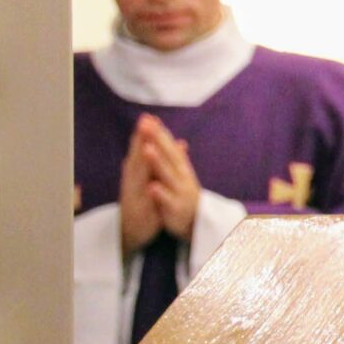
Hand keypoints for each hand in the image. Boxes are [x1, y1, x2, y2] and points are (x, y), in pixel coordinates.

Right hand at [116, 117, 161, 256]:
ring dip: (141, 164)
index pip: (141, 152)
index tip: (149, 117)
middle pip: (136, 160)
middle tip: (144, 124)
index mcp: (137, 176)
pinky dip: (147, 196)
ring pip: (137, 180)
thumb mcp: (150, 181)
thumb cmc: (142, 203)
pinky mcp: (139, 215)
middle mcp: (132, 184)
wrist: (131, 234)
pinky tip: (150, 187)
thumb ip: (156, 163)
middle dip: (140, 142)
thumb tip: (169, 142)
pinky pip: (143, 205)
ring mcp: (134, 199)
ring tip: (146, 148)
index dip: (145, 135)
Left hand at [134, 116, 201, 243]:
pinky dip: (160, 194)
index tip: (148, 118)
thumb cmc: (185, 197)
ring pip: (168, 176)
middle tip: (146, 124)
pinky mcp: (177, 209)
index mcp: (180, 168)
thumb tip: (176, 139)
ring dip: (158, 162)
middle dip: (157, 140)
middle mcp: (182, 176)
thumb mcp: (182, 176)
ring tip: (147, 149)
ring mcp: (181, 192)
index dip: (159, 132)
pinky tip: (151, 186)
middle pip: (168, 155)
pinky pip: (168, 201)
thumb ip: (176, 158)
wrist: (197, 225)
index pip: (169, 147)